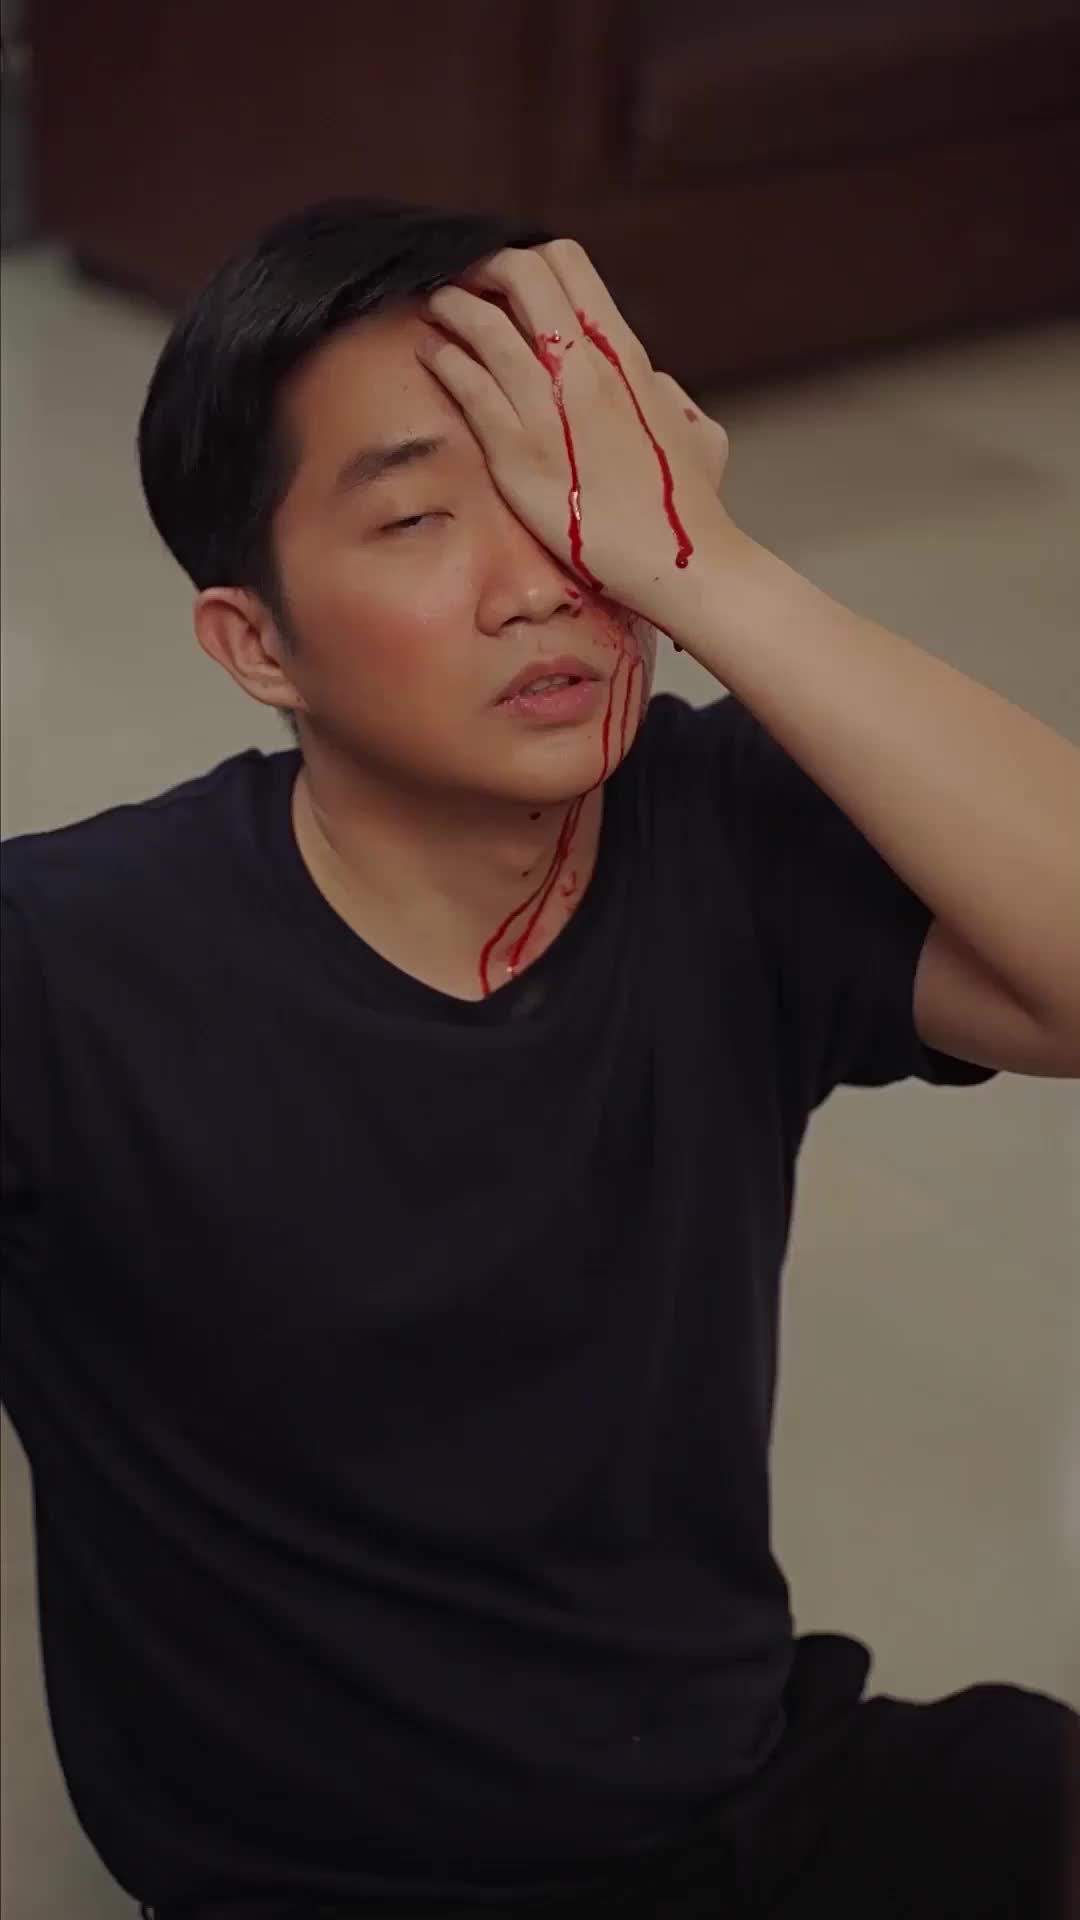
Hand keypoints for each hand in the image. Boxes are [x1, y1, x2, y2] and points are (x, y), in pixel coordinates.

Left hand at [417, 240, 735, 626]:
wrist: (679, 561)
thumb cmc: (687, 505)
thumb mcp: (696, 431)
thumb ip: (668, 396)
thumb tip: (651, 383)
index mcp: (624, 357)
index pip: (567, 265)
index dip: (530, 260)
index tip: (511, 279)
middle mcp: (584, 371)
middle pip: (520, 275)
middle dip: (484, 270)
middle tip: (468, 285)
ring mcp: (547, 411)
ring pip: (484, 325)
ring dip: (452, 307)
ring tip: (437, 310)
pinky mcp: (516, 456)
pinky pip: (468, 387)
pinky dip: (444, 360)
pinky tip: (433, 355)